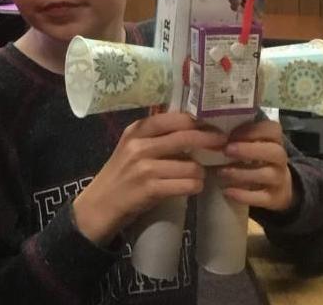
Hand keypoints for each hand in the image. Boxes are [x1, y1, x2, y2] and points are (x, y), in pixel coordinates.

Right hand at [73, 112, 226, 244]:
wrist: (99, 205)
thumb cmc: (121, 175)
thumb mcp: (132, 148)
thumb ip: (155, 137)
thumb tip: (194, 129)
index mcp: (136, 131)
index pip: (173, 118)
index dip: (198, 120)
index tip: (215, 124)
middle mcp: (139, 145)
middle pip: (186, 136)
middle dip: (210, 140)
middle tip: (223, 144)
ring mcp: (144, 167)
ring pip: (191, 165)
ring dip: (201, 173)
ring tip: (198, 176)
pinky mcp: (150, 189)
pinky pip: (186, 185)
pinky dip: (194, 186)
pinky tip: (192, 187)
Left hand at [218, 119, 292, 211]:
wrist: (274, 188)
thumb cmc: (253, 159)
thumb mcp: (248, 144)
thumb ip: (235, 135)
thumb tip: (206, 126)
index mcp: (274, 140)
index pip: (273, 129)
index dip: (253, 130)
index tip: (231, 133)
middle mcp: (280, 159)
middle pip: (275, 152)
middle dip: (249, 150)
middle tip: (226, 150)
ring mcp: (280, 179)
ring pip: (268, 175)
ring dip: (242, 173)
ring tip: (221, 172)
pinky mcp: (274, 198)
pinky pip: (262, 197)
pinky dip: (244, 195)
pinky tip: (227, 191)